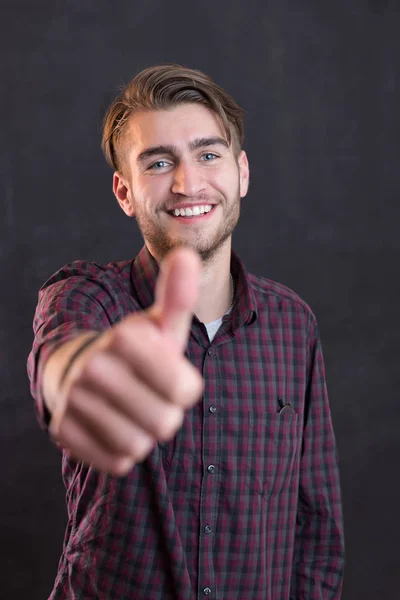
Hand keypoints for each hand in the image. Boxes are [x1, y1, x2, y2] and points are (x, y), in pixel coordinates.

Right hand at [48, 247, 202, 475]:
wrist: (78, 368)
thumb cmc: (133, 350)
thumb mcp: (159, 324)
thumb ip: (178, 294)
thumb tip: (188, 254)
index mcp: (124, 338)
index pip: (184, 390)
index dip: (185, 388)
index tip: (172, 375)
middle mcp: (93, 367)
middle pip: (164, 423)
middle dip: (165, 412)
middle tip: (149, 394)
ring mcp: (74, 400)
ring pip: (139, 445)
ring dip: (143, 432)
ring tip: (131, 409)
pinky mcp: (63, 431)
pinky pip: (116, 461)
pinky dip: (121, 450)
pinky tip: (113, 424)